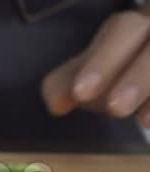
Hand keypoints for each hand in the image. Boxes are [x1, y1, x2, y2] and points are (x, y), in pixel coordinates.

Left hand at [42, 10, 149, 127]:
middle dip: (136, 75)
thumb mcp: (96, 68)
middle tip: (114, 108)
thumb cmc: (125, 66)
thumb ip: (69, 81)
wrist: (147, 64)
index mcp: (136, 23)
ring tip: (145, 122)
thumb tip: (57, 105)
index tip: (81, 93)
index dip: (102, 61)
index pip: (122, 31)